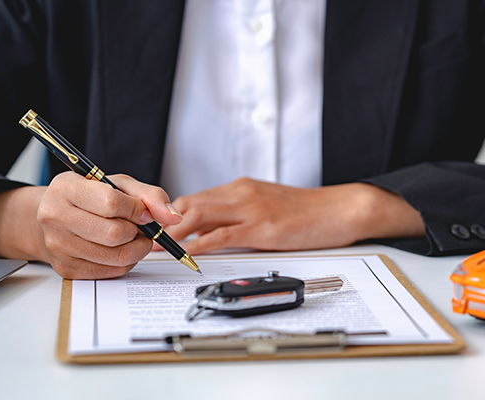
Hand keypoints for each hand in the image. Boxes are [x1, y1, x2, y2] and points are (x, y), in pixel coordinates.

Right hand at [0, 173, 182, 278]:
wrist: (54, 218)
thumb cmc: (89, 197)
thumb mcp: (118, 184)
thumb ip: (149, 195)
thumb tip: (173, 216)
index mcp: (66, 188)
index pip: (111, 203)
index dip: (136, 209)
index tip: (142, 211)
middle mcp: (55, 216)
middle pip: (115, 233)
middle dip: (137, 231)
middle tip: (138, 226)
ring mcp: (58, 246)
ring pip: (117, 256)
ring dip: (136, 248)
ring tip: (132, 236)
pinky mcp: (67, 268)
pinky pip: (112, 271)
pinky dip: (126, 261)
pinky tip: (120, 248)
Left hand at [158, 178, 424, 254]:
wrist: (340, 209)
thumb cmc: (308, 212)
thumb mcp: (268, 207)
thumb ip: (240, 217)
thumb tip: (212, 233)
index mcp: (241, 187)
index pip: (195, 198)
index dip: (170, 213)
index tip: (154, 228)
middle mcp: (241, 193)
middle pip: (189, 203)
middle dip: (164, 221)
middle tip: (144, 237)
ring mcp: (252, 208)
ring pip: (200, 215)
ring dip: (174, 232)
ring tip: (156, 246)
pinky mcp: (263, 227)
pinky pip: (223, 235)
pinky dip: (199, 244)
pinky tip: (187, 253)